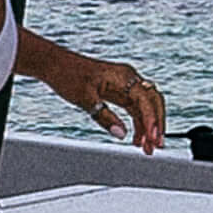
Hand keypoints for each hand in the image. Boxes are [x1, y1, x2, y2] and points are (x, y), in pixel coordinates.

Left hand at [48, 44, 170, 155]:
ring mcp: (125, 85)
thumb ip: (104, 117)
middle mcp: (128, 79)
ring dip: (148, 128)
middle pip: (153, 103)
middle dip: (157, 125)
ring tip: (147, 148)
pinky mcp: (119, 91)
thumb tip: (121, 133)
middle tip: (156, 146)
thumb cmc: (68, 76)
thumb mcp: (85, 99)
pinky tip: (136, 139)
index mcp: (123, 76)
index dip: (152, 120)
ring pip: (146, 108)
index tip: (153, 137)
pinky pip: (135, 109)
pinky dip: (138, 124)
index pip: (146, 100)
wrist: (55, 65)